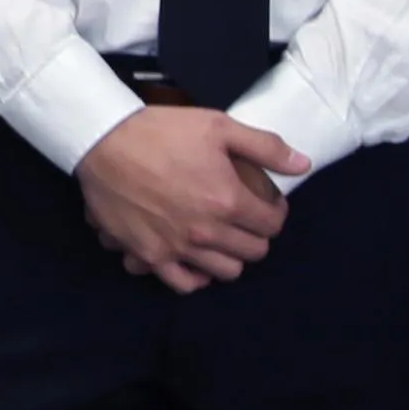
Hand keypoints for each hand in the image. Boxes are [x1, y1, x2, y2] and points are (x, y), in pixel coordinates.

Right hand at [76, 107, 309, 292]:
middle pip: (253, 252)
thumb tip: (303, 165)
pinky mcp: (150, 256)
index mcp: (228, 200)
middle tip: (246, 219)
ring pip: (224, 272)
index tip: (268, 203)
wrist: (105, 142)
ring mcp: (177, 248)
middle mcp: (206, 232)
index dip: (275, 213)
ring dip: (230, 257)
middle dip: (257, 236)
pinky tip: (196, 260)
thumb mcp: (218, 126)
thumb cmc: (162, 131)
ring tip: (223, 239)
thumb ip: (265, 148)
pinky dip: (195, 276)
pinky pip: (184, 284)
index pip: (272, 224)